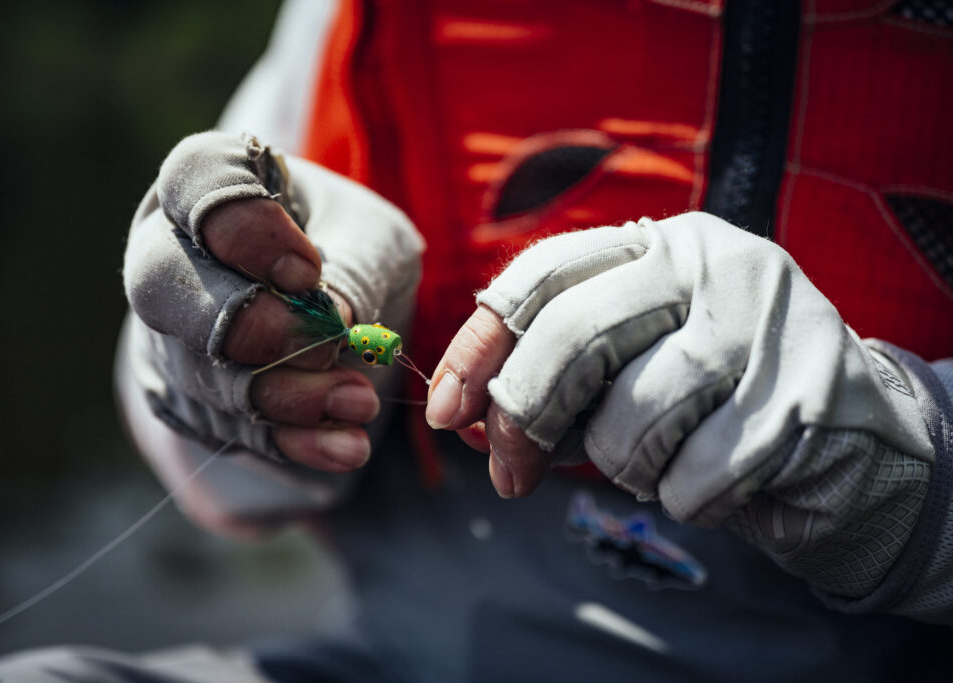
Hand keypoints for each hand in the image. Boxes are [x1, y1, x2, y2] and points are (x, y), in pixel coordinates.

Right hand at [123, 131, 422, 468]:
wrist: (332, 303)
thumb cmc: (349, 243)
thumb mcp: (375, 236)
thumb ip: (355, 267)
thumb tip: (330, 322)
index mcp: (205, 181)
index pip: (194, 183)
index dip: (249, 232)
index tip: (310, 269)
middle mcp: (164, 251)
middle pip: (160, 286)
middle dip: (249, 326)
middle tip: (327, 344)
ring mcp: (164, 330)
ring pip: (199, 371)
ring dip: (286, 395)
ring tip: (360, 401)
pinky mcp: (187, 397)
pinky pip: (227, 428)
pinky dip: (291, 441)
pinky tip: (344, 446)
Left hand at [427, 212, 937, 597]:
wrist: (850, 438)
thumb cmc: (712, 400)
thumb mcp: (625, 373)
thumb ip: (549, 386)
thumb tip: (458, 422)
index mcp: (657, 242)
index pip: (542, 274)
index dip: (480, 346)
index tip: (444, 411)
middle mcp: (712, 263)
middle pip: (576, 335)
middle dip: (525, 415)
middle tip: (510, 472)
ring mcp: (765, 325)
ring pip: (632, 417)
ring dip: (619, 467)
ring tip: (650, 464)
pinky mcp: (807, 397)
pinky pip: (694, 478)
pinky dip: (682, 499)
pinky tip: (712, 481)